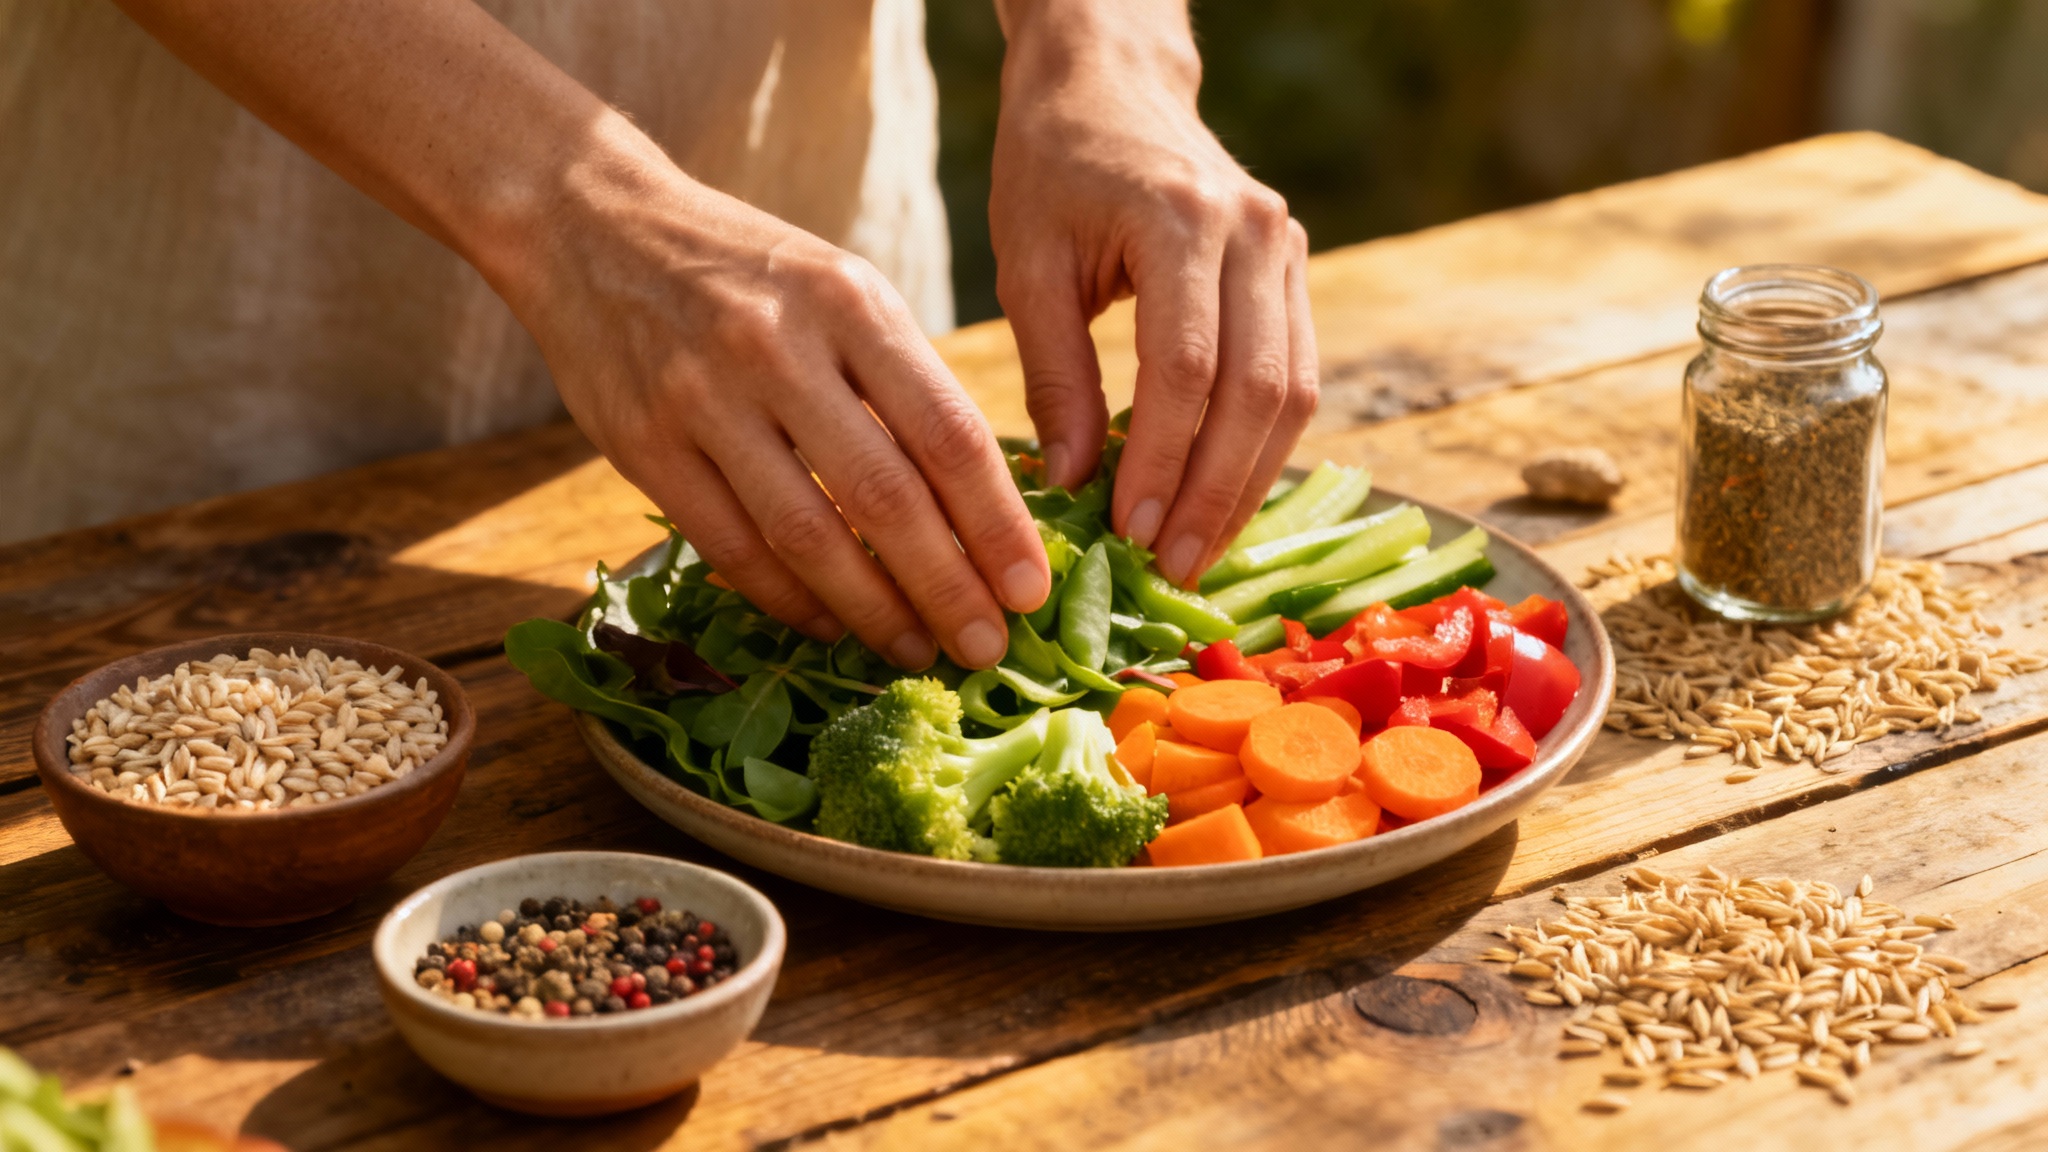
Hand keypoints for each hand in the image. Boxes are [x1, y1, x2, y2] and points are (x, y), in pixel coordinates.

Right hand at [495, 132, 1049, 668]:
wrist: (587, 221)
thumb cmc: (743, 266)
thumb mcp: (839, 288)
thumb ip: (903, 380)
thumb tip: (979, 503)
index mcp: (851, 303)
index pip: (947, 434)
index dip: (998, 524)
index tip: (1031, 588)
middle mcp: (780, 348)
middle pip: (886, 497)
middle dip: (947, 587)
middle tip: (986, 648)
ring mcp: (705, 399)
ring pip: (808, 536)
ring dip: (873, 610)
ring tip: (916, 651)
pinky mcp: (643, 445)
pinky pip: (731, 547)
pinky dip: (788, 599)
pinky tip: (830, 624)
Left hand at [991, 0, 1318, 585]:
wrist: (1111, 83)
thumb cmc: (1052, 166)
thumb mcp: (1029, 262)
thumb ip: (1054, 372)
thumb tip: (1072, 484)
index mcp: (1183, 220)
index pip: (1186, 367)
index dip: (1162, 459)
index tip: (1129, 531)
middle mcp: (1255, 233)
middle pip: (1257, 392)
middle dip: (1214, 491)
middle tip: (1170, 566)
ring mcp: (1287, 250)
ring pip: (1294, 394)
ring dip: (1247, 483)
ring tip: (1197, 551)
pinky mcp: (1294, 272)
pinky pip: (1296, 377)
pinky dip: (1260, 447)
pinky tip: (1219, 497)